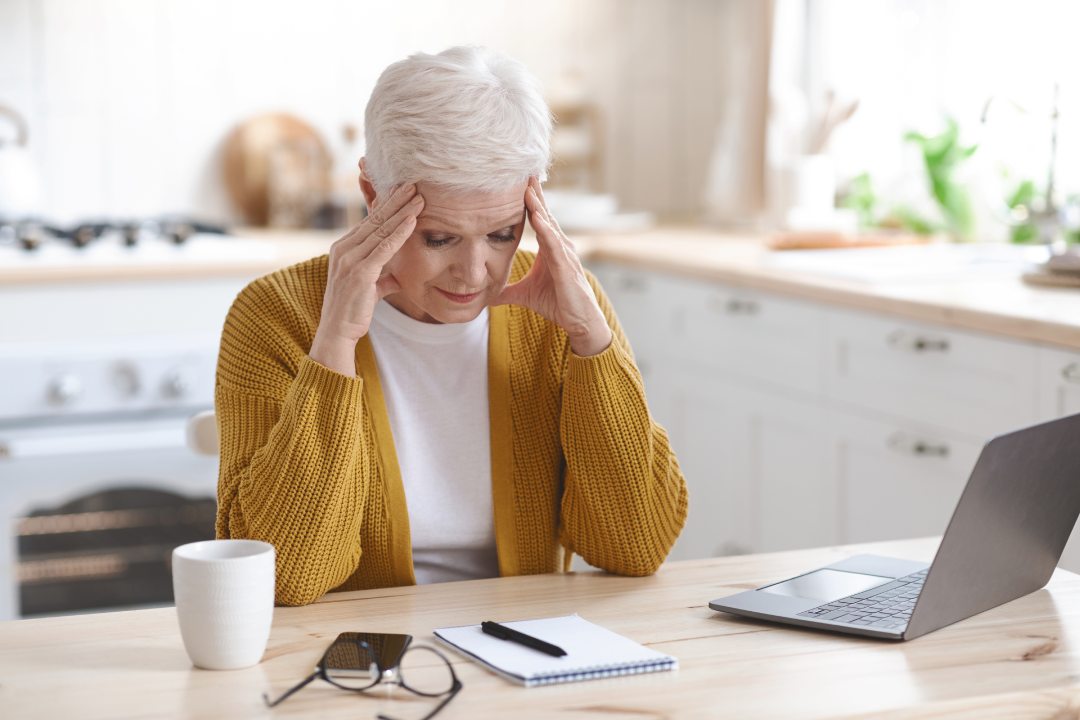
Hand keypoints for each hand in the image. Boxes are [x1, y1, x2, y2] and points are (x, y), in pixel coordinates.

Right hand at [309, 183, 423, 375]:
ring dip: (402, 212)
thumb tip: (396, 278)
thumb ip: (382, 278)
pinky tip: (413, 220)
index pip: (370, 222)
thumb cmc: (353, 311)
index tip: (405, 192)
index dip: (389, 206)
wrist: (337, 333)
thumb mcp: (370, 288)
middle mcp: (343, 249)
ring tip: (419, 197)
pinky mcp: (358, 272)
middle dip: (396, 200)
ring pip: (381, 230)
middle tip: (414, 183)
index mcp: (344, 248)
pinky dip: (400, 232)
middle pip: (375, 219)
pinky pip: (383, 248)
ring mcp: (349, 259)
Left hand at [495, 177, 612, 356]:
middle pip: (545, 214)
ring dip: (538, 207)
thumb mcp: (525, 294)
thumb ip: (506, 291)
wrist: (579, 322)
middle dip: (534, 194)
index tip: (517, 181)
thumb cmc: (558, 304)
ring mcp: (565, 254)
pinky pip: (554, 245)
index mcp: (549, 248)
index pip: (537, 218)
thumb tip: (486, 294)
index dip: (528, 201)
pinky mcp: (567, 267)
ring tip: (527, 189)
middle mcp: (559, 246)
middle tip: (525, 171)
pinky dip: (546, 230)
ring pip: (550, 225)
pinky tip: (538, 218)